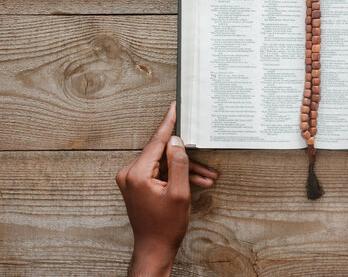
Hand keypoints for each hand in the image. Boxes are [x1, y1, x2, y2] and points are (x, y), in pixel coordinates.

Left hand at [115, 101, 218, 276]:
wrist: (154, 248)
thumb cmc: (165, 226)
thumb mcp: (179, 193)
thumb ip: (179, 164)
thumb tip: (177, 141)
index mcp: (136, 173)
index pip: (156, 142)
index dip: (168, 123)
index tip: (174, 108)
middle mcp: (130, 173)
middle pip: (163, 154)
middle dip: (187, 158)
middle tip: (207, 162)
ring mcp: (132, 179)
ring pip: (164, 164)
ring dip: (185, 170)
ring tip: (207, 177)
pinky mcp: (138, 185)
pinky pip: (160, 173)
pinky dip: (177, 176)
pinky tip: (196, 182)